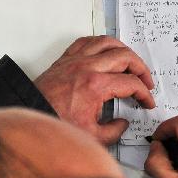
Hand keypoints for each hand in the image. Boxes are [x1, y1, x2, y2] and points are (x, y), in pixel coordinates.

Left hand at [35, 36, 155, 145]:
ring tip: (131, 62)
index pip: (130, 83)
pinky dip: (101, 43)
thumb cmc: (55, 123)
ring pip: (107, 42)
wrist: (31, 115)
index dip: (144, 93)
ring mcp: (75, 60)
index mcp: (95, 86)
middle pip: (125, 57)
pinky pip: (87, 41)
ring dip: (124, 50)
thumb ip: (114, 131)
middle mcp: (87, 67)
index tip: (147, 101)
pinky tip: (105, 50)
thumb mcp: (91, 137)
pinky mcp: (65, 59)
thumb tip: (123, 124)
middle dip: (141, 69)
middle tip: (146, 81)